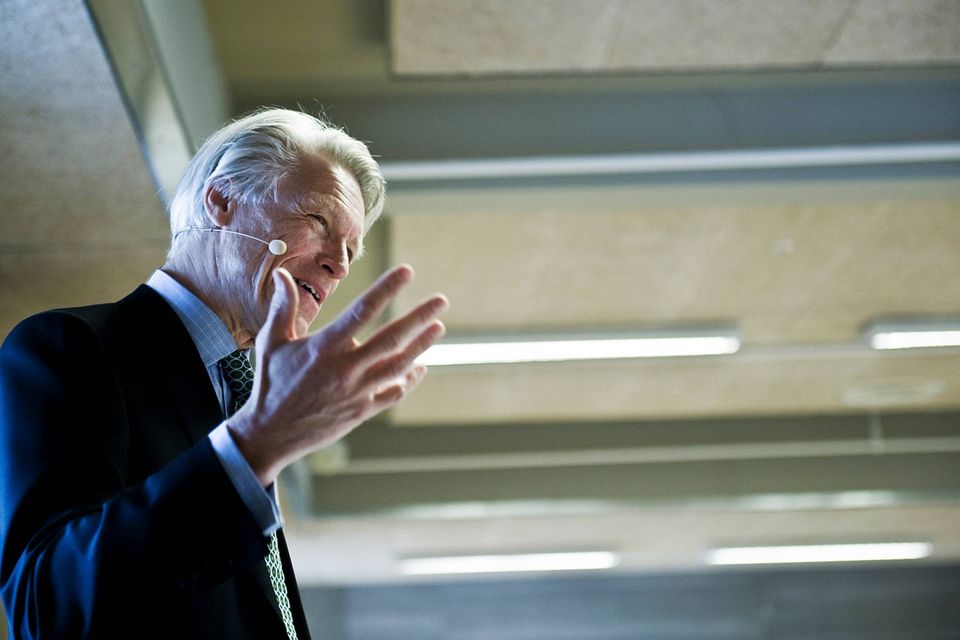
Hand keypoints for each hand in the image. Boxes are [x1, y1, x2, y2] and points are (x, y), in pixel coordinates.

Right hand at [227, 264, 447, 485]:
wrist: (270, 434)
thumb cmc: (270, 383)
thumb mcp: (271, 343)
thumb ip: (283, 308)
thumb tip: (282, 275)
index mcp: (324, 347)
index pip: (362, 311)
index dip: (386, 289)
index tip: (406, 272)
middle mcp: (345, 368)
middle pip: (392, 338)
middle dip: (419, 318)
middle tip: (441, 301)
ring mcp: (357, 391)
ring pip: (399, 366)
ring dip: (422, 346)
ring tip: (438, 328)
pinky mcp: (362, 411)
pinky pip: (393, 393)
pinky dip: (409, 380)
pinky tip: (420, 367)